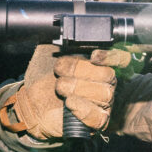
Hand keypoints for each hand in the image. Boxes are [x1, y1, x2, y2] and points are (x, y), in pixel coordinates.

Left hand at [6, 45, 130, 139]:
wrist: (30, 103)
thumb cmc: (43, 78)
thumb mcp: (48, 53)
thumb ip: (60, 41)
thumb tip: (67, 29)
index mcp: (98, 65)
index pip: (121, 59)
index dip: (113, 57)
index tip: (93, 56)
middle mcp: (104, 83)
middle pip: (109, 75)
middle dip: (81, 71)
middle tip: (60, 72)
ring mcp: (102, 104)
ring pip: (104, 95)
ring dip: (78, 89)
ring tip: (60, 88)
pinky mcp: (95, 122)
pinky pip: (99, 117)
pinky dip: (84, 109)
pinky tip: (70, 103)